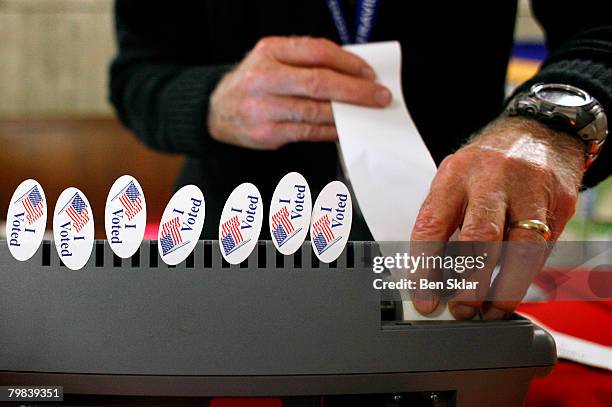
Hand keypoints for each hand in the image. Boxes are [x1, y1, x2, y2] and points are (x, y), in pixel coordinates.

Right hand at [208, 36, 391, 149]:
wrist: (215, 111)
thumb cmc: (251, 83)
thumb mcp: (271, 60)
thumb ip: (305, 62)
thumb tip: (351, 73)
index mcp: (269, 52)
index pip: (318, 52)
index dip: (349, 62)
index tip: (369, 73)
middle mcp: (264, 78)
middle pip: (320, 83)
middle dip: (356, 90)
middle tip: (379, 96)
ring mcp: (263, 108)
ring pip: (316, 111)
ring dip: (346, 113)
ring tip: (365, 113)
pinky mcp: (266, 133)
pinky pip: (308, 132)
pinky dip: (330, 130)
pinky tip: (343, 128)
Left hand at [411, 116, 584, 318]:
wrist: (538, 131)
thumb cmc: (488, 163)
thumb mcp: (455, 180)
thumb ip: (444, 222)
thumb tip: (433, 276)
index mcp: (455, 174)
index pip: (432, 227)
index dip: (425, 269)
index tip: (426, 298)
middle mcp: (492, 179)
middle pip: (479, 238)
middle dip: (469, 284)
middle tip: (462, 309)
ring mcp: (530, 189)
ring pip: (520, 249)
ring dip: (504, 289)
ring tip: (491, 309)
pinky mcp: (559, 202)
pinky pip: (543, 248)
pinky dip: (526, 275)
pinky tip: (512, 287)